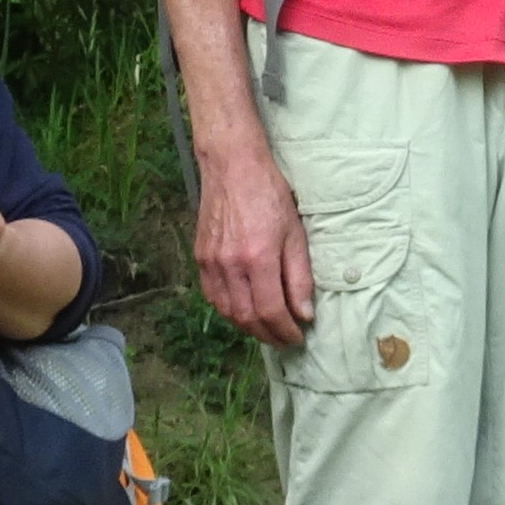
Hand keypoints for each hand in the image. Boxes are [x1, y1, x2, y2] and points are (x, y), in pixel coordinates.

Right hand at [193, 140, 313, 346]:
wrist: (231, 165)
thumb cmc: (269, 193)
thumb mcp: (295, 232)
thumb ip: (299, 276)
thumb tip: (304, 313)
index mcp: (257, 257)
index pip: (270, 311)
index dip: (284, 331)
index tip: (298, 337)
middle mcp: (229, 265)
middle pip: (246, 318)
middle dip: (267, 335)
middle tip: (284, 340)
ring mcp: (210, 262)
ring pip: (226, 311)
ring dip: (247, 327)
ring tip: (267, 330)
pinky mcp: (200, 257)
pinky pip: (212, 296)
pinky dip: (229, 311)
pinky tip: (243, 310)